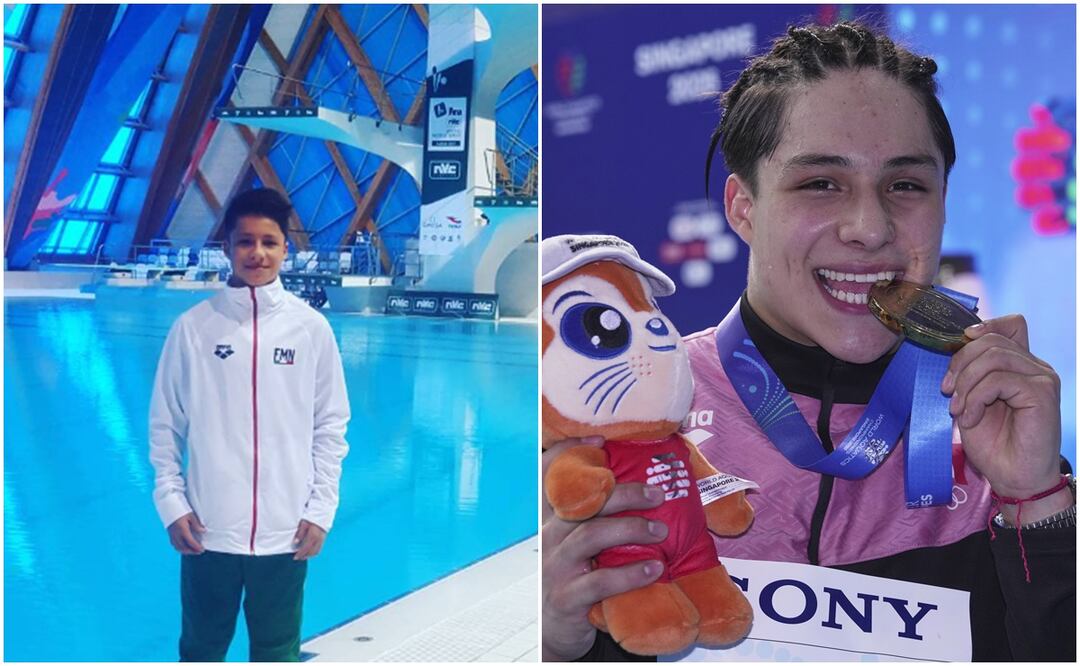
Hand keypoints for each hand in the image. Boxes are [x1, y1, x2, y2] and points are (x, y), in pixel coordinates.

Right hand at [167, 513, 205, 554]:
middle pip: (184, 547)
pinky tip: (184, 547)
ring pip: (178, 547)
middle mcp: (176, 534)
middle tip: (199, 552)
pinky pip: (174, 545)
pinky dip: (179, 548)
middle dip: (192, 551)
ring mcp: (171, 535)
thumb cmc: (180, 509)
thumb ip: (197, 524)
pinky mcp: (169, 534)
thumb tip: (203, 531)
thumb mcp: (191, 515)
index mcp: (182, 529)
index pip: (190, 542)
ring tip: (193, 551)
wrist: (168, 506)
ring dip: (186, 551)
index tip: (202, 549)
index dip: (196, 547)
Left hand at [293, 520, 326, 559]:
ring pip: (316, 551)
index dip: (300, 554)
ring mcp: (322, 539)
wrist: (322, 514)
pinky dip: (314, 552)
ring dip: (309, 555)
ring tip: (303, 556)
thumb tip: (295, 542)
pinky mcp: (323, 539)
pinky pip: (319, 548)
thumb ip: (300, 533)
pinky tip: (310, 551)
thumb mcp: (303, 523)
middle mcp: (318, 539)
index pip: (306, 548)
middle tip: (298, 558)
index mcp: (313, 536)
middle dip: (304, 556)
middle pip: (311, 552)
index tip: (295, 557)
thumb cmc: (311, 518)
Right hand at [542, 437, 667, 660]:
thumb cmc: (579, 580)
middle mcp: (551, 537)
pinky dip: (629, 574)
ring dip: (631, 529)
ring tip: (661, 532)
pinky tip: (653, 569)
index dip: (570, 454)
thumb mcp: (582, 547)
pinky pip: (599, 581)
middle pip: (585, 504)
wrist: (559, 631)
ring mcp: (555, 567)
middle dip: (625, 494)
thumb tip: (651, 495)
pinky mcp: (566, 597)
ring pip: (591, 536)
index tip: (600, 440)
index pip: (552, 477)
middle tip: (658, 494)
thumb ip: (604, 522)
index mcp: (556, 520)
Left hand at [942, 315, 1068, 522]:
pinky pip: (999, 380)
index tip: (960, 342)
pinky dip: (975, 398)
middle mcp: (1035, 367)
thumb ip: (971, 375)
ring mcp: (1042, 378)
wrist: (1014, 478)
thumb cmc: (994, 444)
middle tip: (947, 392)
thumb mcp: (972, 401)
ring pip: (993, 357)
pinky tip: (970, 418)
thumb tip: (955, 347)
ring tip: (957, 409)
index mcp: (1020, 366)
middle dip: (960, 363)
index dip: (985, 325)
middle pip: (991, 340)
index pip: (1012, 325)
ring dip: (966, 383)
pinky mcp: (1042, 393)